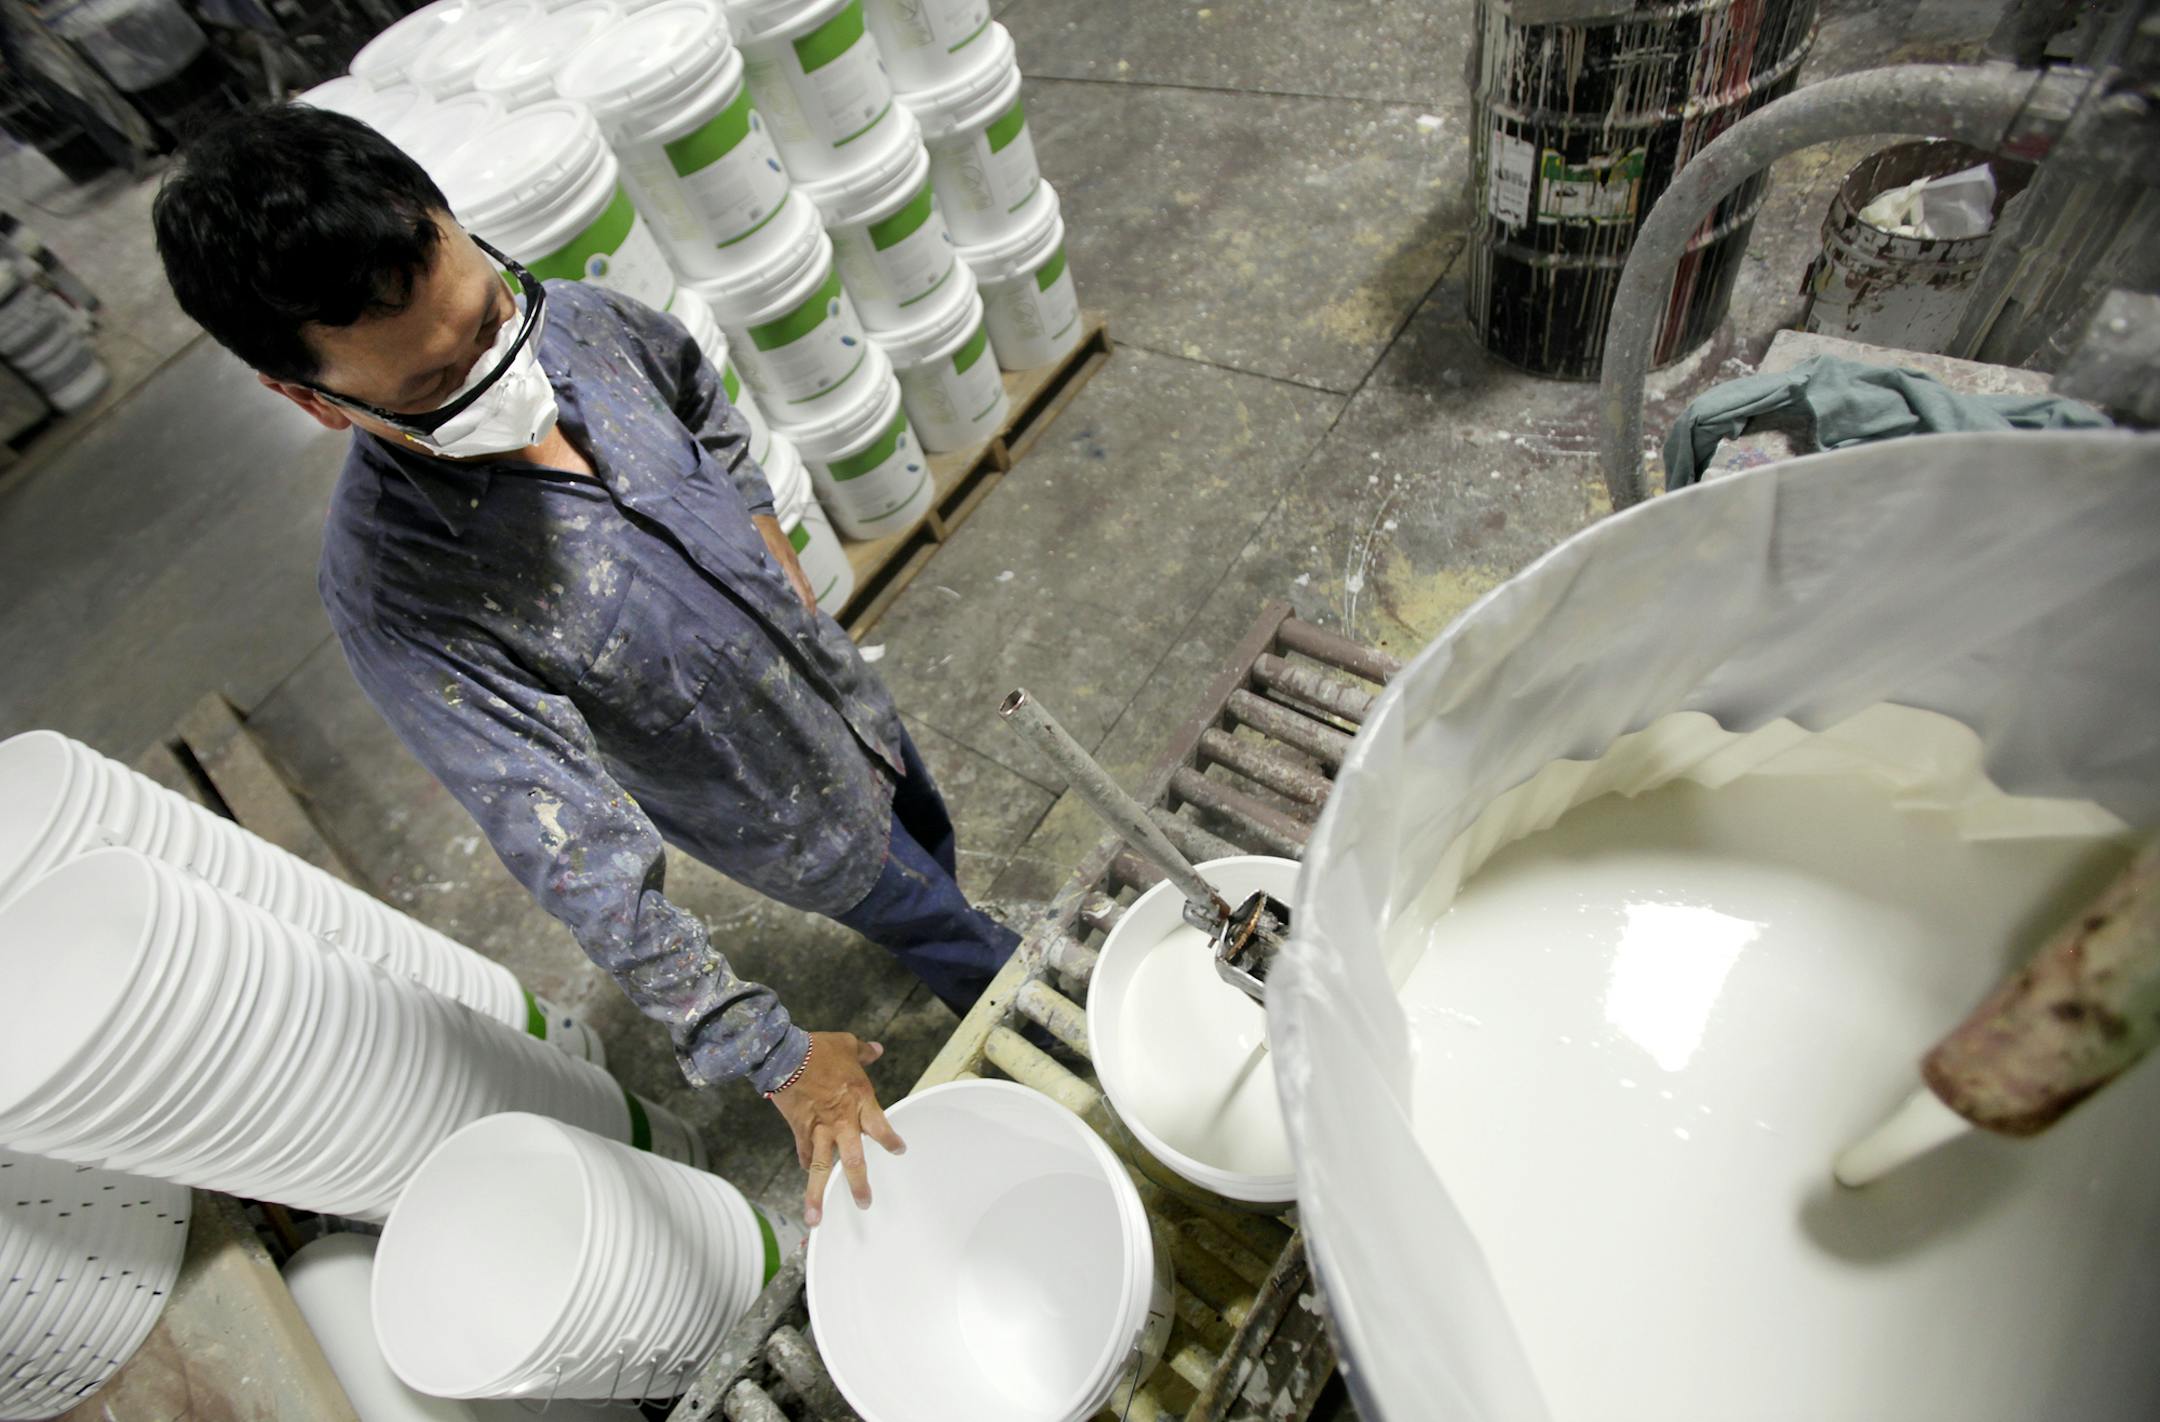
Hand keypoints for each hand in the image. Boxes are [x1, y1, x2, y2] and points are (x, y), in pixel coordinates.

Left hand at [752, 512, 818, 611]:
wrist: (763, 518)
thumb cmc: (758, 534)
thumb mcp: (758, 550)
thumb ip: (763, 566)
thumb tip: (765, 582)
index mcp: (785, 560)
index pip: (798, 583)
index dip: (803, 598)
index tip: (807, 611)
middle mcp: (793, 562)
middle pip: (806, 585)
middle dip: (810, 602)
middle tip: (812, 618)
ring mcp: (794, 560)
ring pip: (805, 582)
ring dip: (809, 597)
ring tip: (811, 612)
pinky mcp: (792, 559)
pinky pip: (801, 576)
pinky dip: (805, 588)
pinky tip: (804, 595)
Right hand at [770, 1031, 905, 1225]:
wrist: (784, 1055)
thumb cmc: (818, 1049)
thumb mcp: (846, 1044)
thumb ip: (864, 1052)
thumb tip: (876, 1050)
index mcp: (860, 1100)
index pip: (881, 1127)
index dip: (890, 1140)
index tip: (899, 1150)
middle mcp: (842, 1121)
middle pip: (853, 1160)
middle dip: (858, 1184)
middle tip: (864, 1204)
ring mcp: (819, 1130)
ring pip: (820, 1168)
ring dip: (817, 1194)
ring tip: (815, 1219)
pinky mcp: (799, 1130)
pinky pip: (804, 1154)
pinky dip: (806, 1165)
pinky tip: (807, 1176)